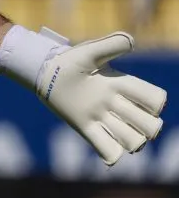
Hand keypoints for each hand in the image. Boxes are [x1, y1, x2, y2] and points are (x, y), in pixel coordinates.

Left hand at [38, 31, 166, 165]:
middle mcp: (115, 104)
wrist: (43, 71)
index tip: (146, 100)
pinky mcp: (85, 128)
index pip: (152, 99)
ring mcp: (101, 117)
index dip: (155, 102)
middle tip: (129, 119)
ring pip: (132, 140)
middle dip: (148, 127)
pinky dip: (112, 155)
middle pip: (148, 125)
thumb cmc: (67, 60)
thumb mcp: (88, 52)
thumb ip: (110, 46)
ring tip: (117, 133)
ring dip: (131, 142)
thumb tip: (132, 42)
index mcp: (120, 84)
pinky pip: (106, 149)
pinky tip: (109, 154)